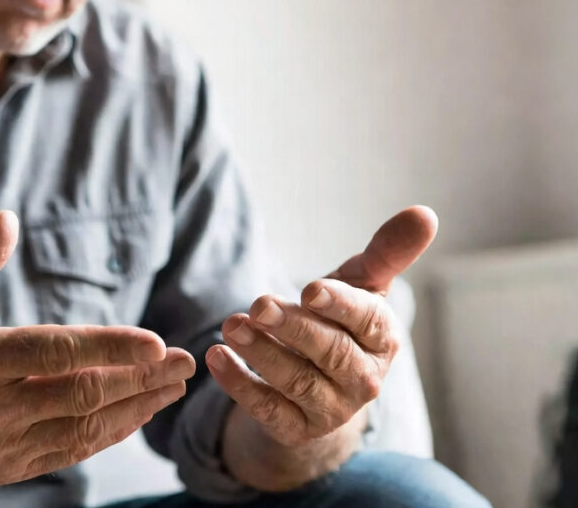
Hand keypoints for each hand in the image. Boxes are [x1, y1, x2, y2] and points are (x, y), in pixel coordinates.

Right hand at [0, 211, 194, 486]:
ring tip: (174, 386)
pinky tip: (139, 411)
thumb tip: (9, 218)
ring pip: (83, 428)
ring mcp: (0, 446)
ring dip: (137, 407)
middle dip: (141, 378)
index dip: (109, 347)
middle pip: (81, 394)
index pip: (55, 353)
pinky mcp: (9, 469)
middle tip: (185, 360)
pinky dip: (110, 432)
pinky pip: (71, 451)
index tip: (156, 341)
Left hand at [207, 206, 437, 449]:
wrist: (318, 386)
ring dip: (262, 353)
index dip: (339, 305)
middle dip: (293, 327)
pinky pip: (267, 410)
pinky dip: (240, 385)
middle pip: (330, 352)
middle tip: (258, 304)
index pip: (367, 320)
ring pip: (297, 381)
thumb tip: (424, 213)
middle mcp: (363, 379)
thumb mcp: (361, 285)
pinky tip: (216, 358)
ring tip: (232, 326)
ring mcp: (331, 408)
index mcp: (382, 338)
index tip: (310, 289)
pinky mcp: (296, 428)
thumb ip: (387, 253)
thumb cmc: (341, 322)